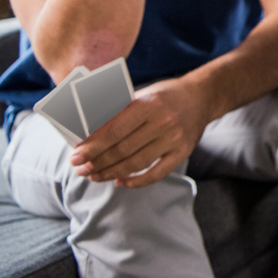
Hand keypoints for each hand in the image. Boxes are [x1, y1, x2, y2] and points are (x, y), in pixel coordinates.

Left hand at [68, 76, 211, 187]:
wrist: (202, 97)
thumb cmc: (165, 95)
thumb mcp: (143, 94)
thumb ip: (119, 112)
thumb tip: (87, 134)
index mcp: (149, 104)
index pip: (114, 130)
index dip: (92, 146)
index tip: (76, 156)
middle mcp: (163, 122)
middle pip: (122, 149)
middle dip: (97, 162)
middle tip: (80, 169)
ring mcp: (175, 139)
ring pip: (136, 163)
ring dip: (111, 173)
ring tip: (94, 176)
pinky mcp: (183, 152)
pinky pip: (156, 173)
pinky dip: (135, 182)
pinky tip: (120, 182)